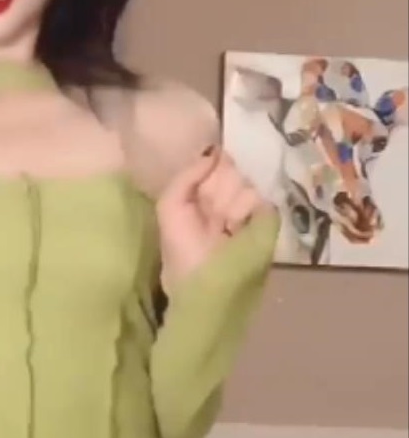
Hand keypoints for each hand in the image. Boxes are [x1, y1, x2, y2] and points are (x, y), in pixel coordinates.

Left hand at [156, 146, 267, 290]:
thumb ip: (187, 176)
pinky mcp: (267, 225)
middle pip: (234, 172)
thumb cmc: (182, 248)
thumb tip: (212, 152)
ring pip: (247, 185)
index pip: (217, 166)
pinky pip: (262, 201)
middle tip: (215, 209)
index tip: (212, 170)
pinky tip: (236, 226)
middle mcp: (228, 202)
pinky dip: (248, 211)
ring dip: (233, 202)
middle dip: (223, 186)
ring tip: (224, 225)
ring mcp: (249, 213)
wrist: (204, 285)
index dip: (214, 166)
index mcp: (204, 197)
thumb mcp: (171, 207)